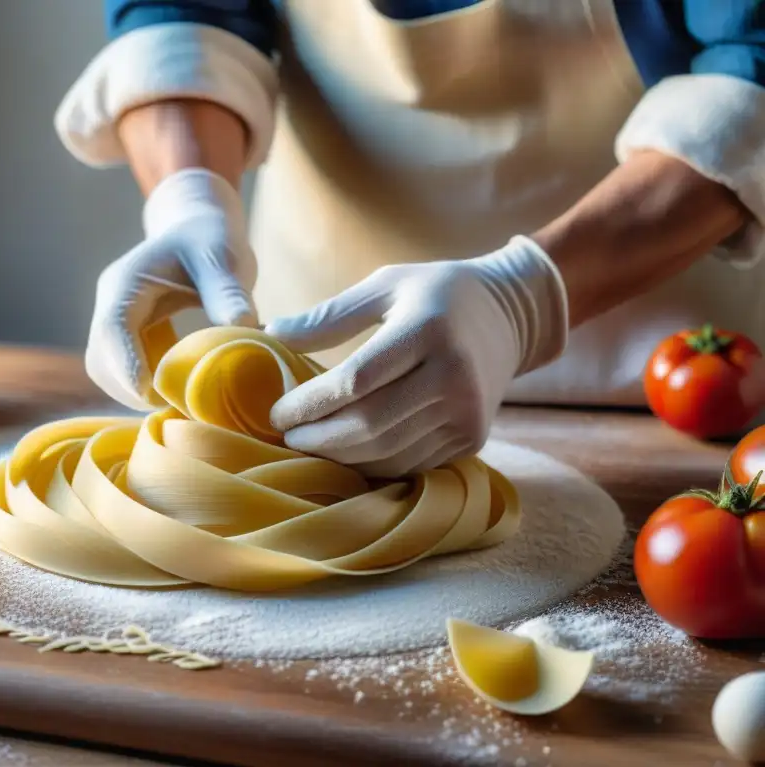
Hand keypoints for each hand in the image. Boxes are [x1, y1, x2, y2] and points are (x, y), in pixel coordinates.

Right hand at [86, 168, 256, 409]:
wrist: (197, 227)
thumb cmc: (211, 237)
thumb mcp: (223, 256)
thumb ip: (228, 290)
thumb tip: (243, 327)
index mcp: (126, 282)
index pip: (113, 330)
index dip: (127, 366)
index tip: (152, 395)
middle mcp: (112, 304)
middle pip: (101, 361)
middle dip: (133, 389)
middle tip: (180, 405)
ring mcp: (114, 322)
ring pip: (107, 372)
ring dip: (138, 393)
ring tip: (183, 400)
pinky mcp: (128, 337)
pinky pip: (125, 371)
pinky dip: (147, 386)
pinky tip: (181, 388)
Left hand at [265, 237, 568, 476]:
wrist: (509, 316)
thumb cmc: (434, 295)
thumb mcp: (385, 285)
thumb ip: (331, 315)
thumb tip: (272, 336)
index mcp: (428, 329)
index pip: (356, 380)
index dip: (310, 403)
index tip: (276, 411)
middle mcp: (453, 375)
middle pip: (370, 424)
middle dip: (319, 439)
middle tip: (286, 438)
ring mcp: (466, 413)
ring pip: (388, 452)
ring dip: (340, 457)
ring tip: (309, 446)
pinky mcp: (472, 438)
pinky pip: (411, 463)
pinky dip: (372, 464)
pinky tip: (345, 455)